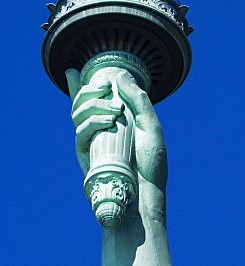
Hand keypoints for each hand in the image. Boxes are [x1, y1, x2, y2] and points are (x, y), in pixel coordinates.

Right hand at [67, 68, 166, 194]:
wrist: (146, 193)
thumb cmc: (151, 164)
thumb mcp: (151, 126)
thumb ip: (138, 100)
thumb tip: (120, 75)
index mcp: (115, 121)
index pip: (93, 101)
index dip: (77, 87)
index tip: (71, 71)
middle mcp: (100, 129)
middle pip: (81, 102)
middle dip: (90, 89)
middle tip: (107, 86)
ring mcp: (92, 141)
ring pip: (78, 113)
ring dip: (94, 104)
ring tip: (115, 111)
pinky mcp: (86, 154)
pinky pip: (80, 132)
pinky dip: (92, 121)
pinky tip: (108, 121)